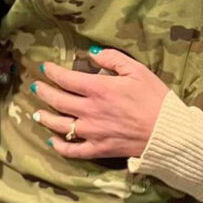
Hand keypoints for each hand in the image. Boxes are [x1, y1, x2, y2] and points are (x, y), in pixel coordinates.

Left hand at [31, 50, 168, 159]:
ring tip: (36, 114)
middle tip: (36, 87)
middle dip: (44, 92)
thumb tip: (92, 52)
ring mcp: (92, 132)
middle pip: (58, 100)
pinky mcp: (98, 149)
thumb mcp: (137, 70)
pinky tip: (52, 141)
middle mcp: (90, 110)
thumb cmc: (155, 97)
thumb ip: (112, 59)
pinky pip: (72, 150)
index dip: (53, 72)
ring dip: (45, 118)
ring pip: (60, 125)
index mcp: (99, 88)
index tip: (45, 67)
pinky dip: (59, 146)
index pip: (67, 79)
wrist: (167, 132)